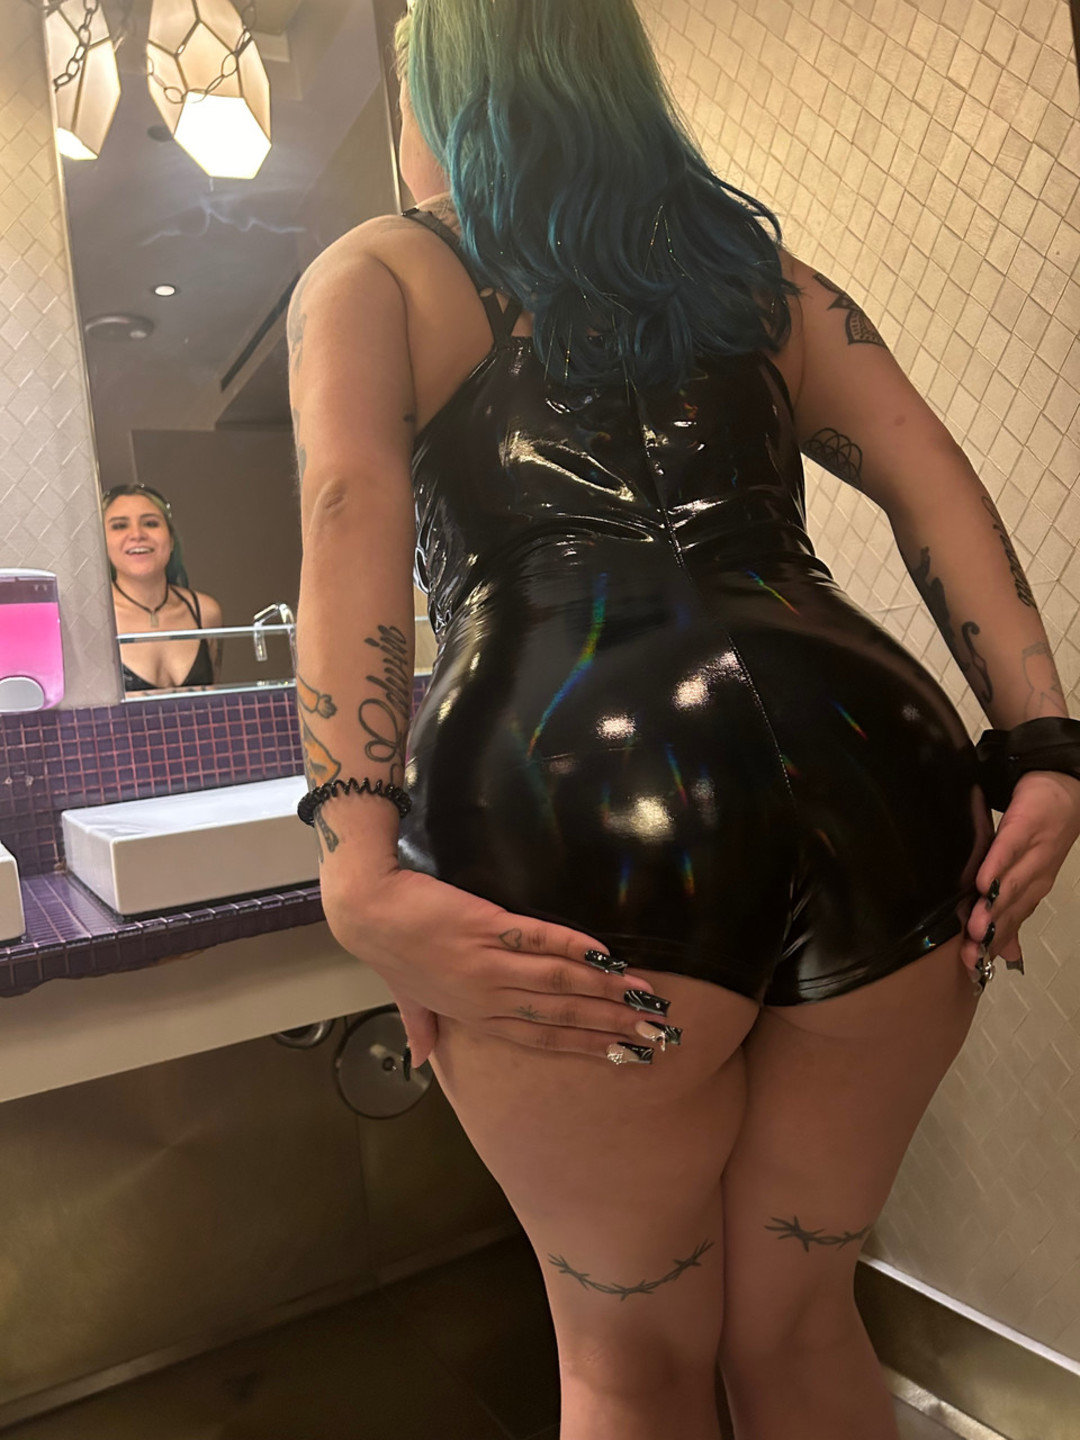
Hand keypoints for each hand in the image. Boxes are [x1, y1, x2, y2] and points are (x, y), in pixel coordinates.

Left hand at [321, 866, 674, 1066]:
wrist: (367, 908)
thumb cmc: (389, 951)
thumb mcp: (405, 997)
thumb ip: (422, 1027)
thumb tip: (422, 1060)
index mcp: (474, 1017)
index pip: (541, 1038)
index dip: (586, 1046)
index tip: (626, 1054)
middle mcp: (487, 998)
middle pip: (559, 1015)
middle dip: (610, 1024)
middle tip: (654, 1030)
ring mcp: (487, 964)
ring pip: (555, 982)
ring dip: (602, 989)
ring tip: (642, 994)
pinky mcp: (484, 927)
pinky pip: (535, 939)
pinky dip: (571, 945)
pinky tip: (603, 952)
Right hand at [964, 771, 1079, 977]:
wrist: (1065, 790)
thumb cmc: (1038, 832)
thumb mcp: (1024, 873)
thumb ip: (1011, 910)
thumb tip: (1003, 953)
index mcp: (1032, 890)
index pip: (1012, 922)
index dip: (994, 945)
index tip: (975, 967)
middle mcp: (1035, 878)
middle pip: (1011, 910)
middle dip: (990, 934)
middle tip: (969, 954)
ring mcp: (1032, 853)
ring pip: (1012, 887)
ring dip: (993, 909)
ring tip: (973, 927)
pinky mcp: (1023, 827)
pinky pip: (1008, 849)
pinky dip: (997, 867)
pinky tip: (981, 882)